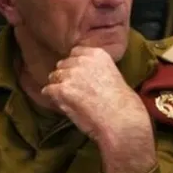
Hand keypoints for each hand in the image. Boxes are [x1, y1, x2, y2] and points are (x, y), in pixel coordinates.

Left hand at [43, 46, 156, 172]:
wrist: (121, 120)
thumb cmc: (125, 104)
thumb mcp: (115, 76)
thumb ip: (98, 71)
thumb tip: (86, 78)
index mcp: (98, 54)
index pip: (76, 52)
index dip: (75, 64)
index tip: (78, 73)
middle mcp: (82, 61)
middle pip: (64, 64)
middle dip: (66, 75)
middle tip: (72, 88)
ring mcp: (71, 75)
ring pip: (54, 77)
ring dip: (58, 86)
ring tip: (65, 98)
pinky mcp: (62, 90)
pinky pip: (48, 91)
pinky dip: (51, 97)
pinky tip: (57, 103)